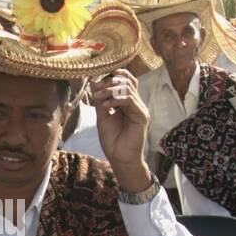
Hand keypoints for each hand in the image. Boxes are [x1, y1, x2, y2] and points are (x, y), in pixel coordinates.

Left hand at [91, 69, 151, 188]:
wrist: (120, 158)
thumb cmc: (112, 141)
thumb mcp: (102, 117)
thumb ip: (99, 101)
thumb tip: (93, 82)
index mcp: (126, 103)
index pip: (124, 81)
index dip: (111, 77)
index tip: (95, 82)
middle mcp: (135, 104)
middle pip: (127, 81)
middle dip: (109, 82)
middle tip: (96, 89)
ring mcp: (139, 109)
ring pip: (128, 88)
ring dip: (110, 90)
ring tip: (98, 98)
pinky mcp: (142, 116)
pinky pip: (130, 100)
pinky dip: (116, 100)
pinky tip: (106, 106)